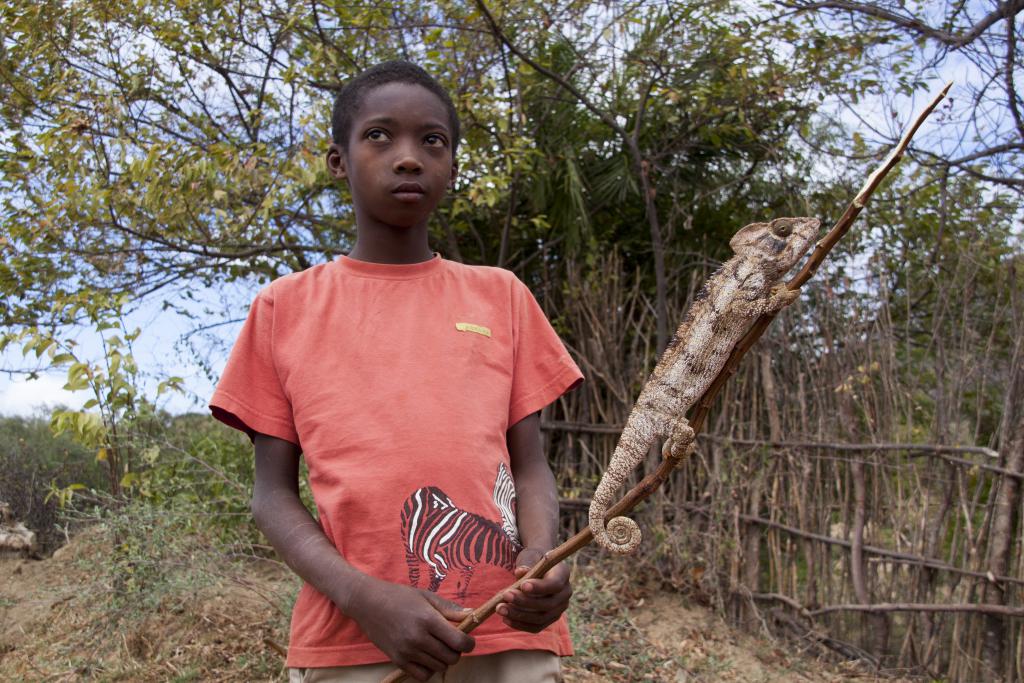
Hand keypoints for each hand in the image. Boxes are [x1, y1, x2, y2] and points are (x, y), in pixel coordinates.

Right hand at [346, 576, 475, 681]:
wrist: (368, 602)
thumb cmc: (399, 596)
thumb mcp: (426, 597)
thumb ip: (449, 609)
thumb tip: (472, 615)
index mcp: (428, 619)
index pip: (459, 642)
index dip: (469, 644)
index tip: (468, 640)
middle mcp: (418, 638)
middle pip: (452, 658)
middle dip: (457, 651)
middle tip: (451, 642)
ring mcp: (407, 651)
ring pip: (439, 667)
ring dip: (443, 659)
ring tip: (437, 646)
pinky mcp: (397, 660)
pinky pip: (422, 675)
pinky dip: (429, 669)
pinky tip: (426, 657)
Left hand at [497, 547, 571, 632]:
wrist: (539, 570)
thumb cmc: (534, 561)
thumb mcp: (531, 558)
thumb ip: (527, 564)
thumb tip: (520, 572)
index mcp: (563, 574)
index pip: (555, 584)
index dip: (539, 587)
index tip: (522, 586)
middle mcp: (565, 594)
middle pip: (547, 604)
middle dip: (524, 602)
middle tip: (505, 595)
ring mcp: (558, 609)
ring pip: (540, 618)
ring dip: (518, 615)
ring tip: (500, 608)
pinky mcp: (549, 620)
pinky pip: (536, 627)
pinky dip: (520, 624)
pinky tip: (506, 618)